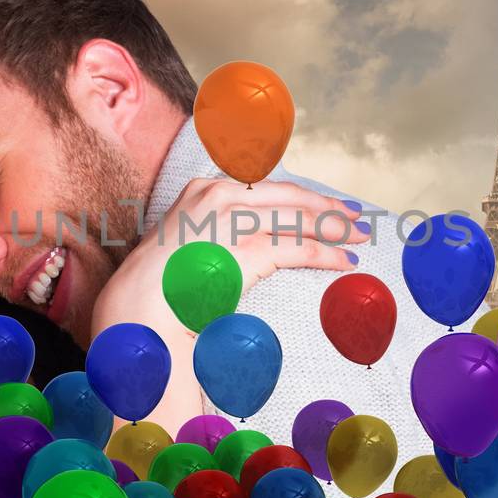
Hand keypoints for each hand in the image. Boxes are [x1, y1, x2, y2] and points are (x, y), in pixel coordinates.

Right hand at [91, 179, 367, 429]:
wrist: (138, 309)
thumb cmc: (158, 288)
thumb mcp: (186, 246)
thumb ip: (215, 235)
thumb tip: (247, 246)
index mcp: (203, 191)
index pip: (265, 188)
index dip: (301, 196)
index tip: (325, 203)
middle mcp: (218, 196)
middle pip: (288, 196)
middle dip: (326, 207)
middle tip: (355, 216)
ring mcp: (232, 221)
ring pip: (297, 218)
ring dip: (334, 229)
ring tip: (359, 238)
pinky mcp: (244, 249)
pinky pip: (296, 248)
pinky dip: (325, 254)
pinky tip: (344, 261)